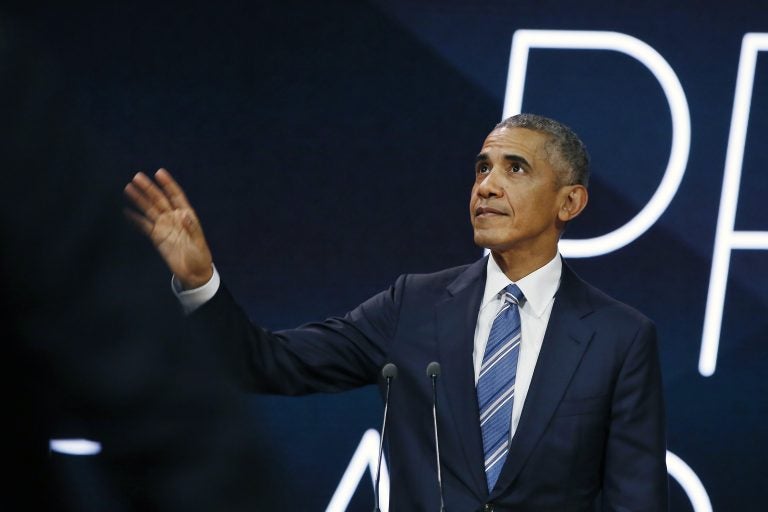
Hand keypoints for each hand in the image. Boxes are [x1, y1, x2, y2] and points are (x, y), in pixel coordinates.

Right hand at [124, 169, 213, 288]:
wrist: (193, 273)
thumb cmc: (199, 256)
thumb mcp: (198, 241)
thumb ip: (191, 227)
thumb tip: (184, 214)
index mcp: (186, 215)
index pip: (176, 195)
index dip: (168, 184)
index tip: (159, 172)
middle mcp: (173, 218)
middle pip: (159, 200)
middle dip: (149, 188)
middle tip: (137, 177)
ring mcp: (164, 227)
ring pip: (149, 210)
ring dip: (139, 199)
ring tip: (129, 188)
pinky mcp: (157, 237)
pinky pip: (144, 226)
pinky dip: (136, 219)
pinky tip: (127, 211)